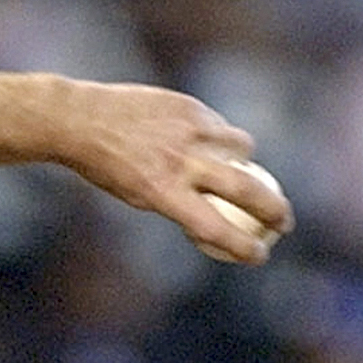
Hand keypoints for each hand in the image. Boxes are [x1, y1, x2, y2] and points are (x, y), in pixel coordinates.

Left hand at [59, 81, 293, 264]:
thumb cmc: (106, 165)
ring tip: (233, 166)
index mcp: (162, 192)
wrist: (79, 119)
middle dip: (275, 211)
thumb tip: (217, 217)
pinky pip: (222, 126)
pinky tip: (203, 139)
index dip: (244, 247)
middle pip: (248, 190)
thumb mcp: (137, 195)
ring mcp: (190, 131)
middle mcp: (181, 162)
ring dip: (246, 161)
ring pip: (244, 149)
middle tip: (283, 223)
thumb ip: (179, 202)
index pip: (215, 229)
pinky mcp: (191, 107)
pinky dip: (221, 137)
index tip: (259, 255)